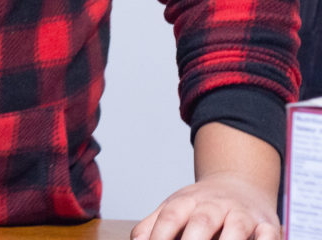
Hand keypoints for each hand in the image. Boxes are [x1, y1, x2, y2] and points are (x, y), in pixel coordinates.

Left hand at [132, 123, 280, 239]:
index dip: (161, 236)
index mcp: (187, 201)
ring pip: (236, 229)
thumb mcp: (172, 209)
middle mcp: (215, 205)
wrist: (239, 185)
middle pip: (202, 222)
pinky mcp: (267, 225)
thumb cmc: (199, 206)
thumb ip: (150, 226)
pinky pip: (269, 235)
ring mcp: (242, 214)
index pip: (171, 217)